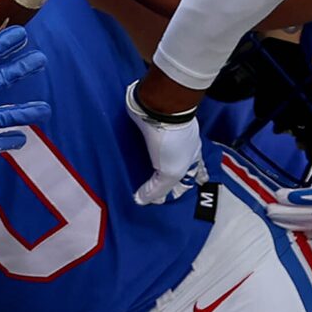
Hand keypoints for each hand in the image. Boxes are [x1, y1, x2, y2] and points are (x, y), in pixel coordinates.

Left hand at [125, 83, 202, 204]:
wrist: (158, 109)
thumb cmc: (173, 141)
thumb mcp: (170, 173)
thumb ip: (157, 189)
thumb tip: (141, 200)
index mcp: (190, 158)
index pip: (187, 179)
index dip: (178, 191)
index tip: (166, 202)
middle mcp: (177, 148)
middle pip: (168, 169)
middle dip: (159, 181)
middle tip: (146, 195)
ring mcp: (160, 138)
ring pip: (151, 158)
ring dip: (141, 169)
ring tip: (130, 183)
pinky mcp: (144, 130)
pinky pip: (137, 147)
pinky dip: (131, 156)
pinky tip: (122, 165)